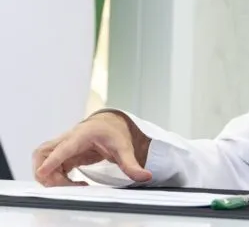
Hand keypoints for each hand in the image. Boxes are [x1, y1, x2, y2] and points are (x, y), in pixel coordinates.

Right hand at [33, 111, 152, 186]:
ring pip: (42, 160)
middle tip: (67, 184)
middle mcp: (68, 138)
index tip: (43, 172)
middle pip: (43, 154)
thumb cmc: (114, 132)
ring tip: (72, 185)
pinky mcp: (61, 154)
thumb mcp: (124, 148)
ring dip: (50, 177)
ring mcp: (62, 146)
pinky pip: (48, 166)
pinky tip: (72, 183)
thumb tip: (145, 176)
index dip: (52, 160)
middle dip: (47, 173)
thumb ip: (132, 164)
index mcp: (82, 135)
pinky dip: (54, 178)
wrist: (110, 123)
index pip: (63, 148)